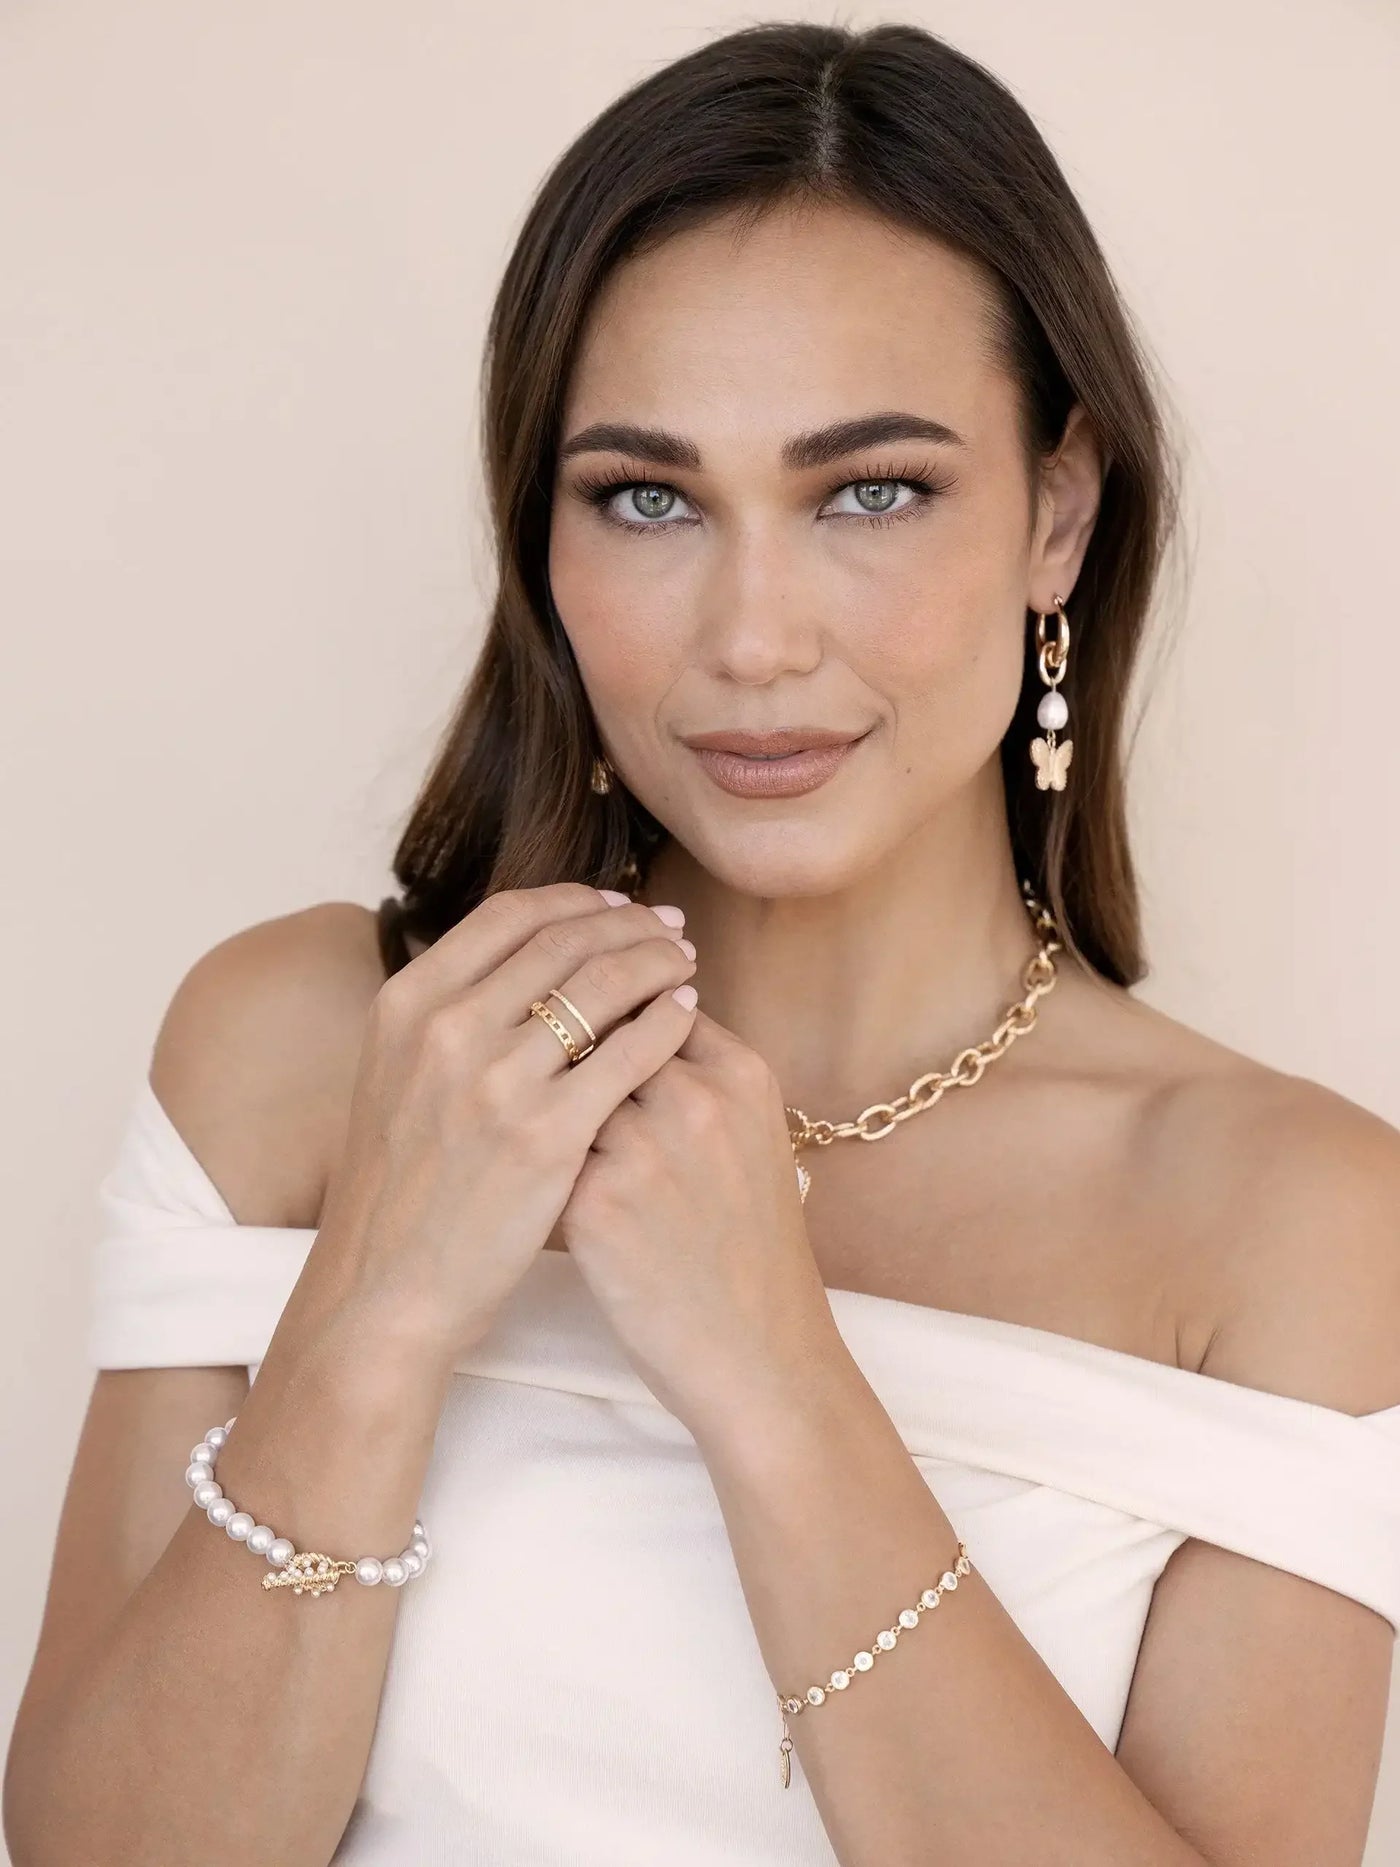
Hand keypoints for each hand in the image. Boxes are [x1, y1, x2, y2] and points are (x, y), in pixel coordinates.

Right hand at [307, 883, 698, 1361]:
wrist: (385, 1288)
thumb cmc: (400, 1189)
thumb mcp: (395, 1075)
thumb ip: (445, 1013)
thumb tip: (516, 957)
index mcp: (406, 1003)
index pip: (509, 914)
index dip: (575, 900)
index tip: (616, 905)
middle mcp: (447, 1028)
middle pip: (564, 940)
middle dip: (630, 925)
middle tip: (670, 928)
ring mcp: (496, 1081)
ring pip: (605, 983)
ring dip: (658, 962)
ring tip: (686, 963)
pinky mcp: (547, 1135)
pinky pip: (631, 1052)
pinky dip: (667, 1022)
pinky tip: (685, 1017)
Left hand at [557, 1002, 845, 1443]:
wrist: (759, 1355)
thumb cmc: (751, 1251)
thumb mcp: (755, 1141)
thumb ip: (704, 1076)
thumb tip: (637, 1022)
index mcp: (741, 1074)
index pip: (656, 1002)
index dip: (619, 1015)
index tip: (594, 1032)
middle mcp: (696, 1097)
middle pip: (603, 1027)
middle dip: (575, 1048)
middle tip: (553, 1074)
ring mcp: (644, 1147)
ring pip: (563, 1084)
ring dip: (547, 1100)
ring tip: (536, 1127)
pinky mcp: (596, 1201)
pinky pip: (541, 1147)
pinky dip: (533, 1158)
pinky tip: (532, 1181)